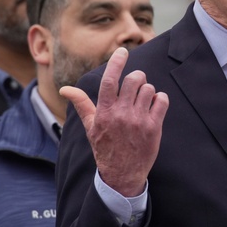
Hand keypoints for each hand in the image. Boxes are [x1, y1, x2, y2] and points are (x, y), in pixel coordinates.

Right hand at [60, 47, 168, 196]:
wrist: (122, 174)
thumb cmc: (105, 148)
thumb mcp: (90, 126)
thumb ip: (82, 104)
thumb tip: (65, 89)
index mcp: (104, 112)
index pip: (110, 80)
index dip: (116, 63)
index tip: (122, 51)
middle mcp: (121, 114)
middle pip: (134, 80)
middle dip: (137, 77)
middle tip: (136, 84)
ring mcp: (139, 121)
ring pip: (149, 89)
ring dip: (148, 90)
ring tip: (143, 100)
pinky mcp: (154, 128)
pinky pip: (162, 101)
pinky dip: (160, 99)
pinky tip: (154, 106)